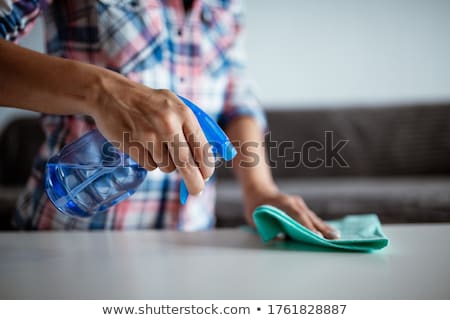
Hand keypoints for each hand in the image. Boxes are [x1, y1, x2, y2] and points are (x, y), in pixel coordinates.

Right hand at [90, 71, 213, 194]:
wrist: (110, 93)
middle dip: (194, 181)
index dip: (206, 166)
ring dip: (165, 163)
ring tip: (155, 143)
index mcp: (184, 113)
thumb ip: (190, 128)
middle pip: (186, 164)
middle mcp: (168, 124)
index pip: (201, 148)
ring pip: (167, 166)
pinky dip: (149, 161)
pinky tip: (143, 145)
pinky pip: (150, 166)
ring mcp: (149, 136)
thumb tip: (204, 158)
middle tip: (196, 191)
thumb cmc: (148, 102)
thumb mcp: (174, 105)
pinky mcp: (132, 145)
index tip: (206, 176)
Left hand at [243, 187, 339, 239]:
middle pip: (309, 216)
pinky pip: (310, 216)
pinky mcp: (299, 206)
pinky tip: (328, 231)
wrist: (258, 189)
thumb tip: (279, 238)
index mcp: (283, 203)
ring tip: (336, 236)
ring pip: (312, 216)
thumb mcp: (255, 217)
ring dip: (324, 226)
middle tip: (334, 238)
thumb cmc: (255, 204)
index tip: (317, 236)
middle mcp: (294, 202)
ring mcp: (298, 203)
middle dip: (322, 228)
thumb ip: (266, 227)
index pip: (298, 216)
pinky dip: (318, 223)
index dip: (307, 227)